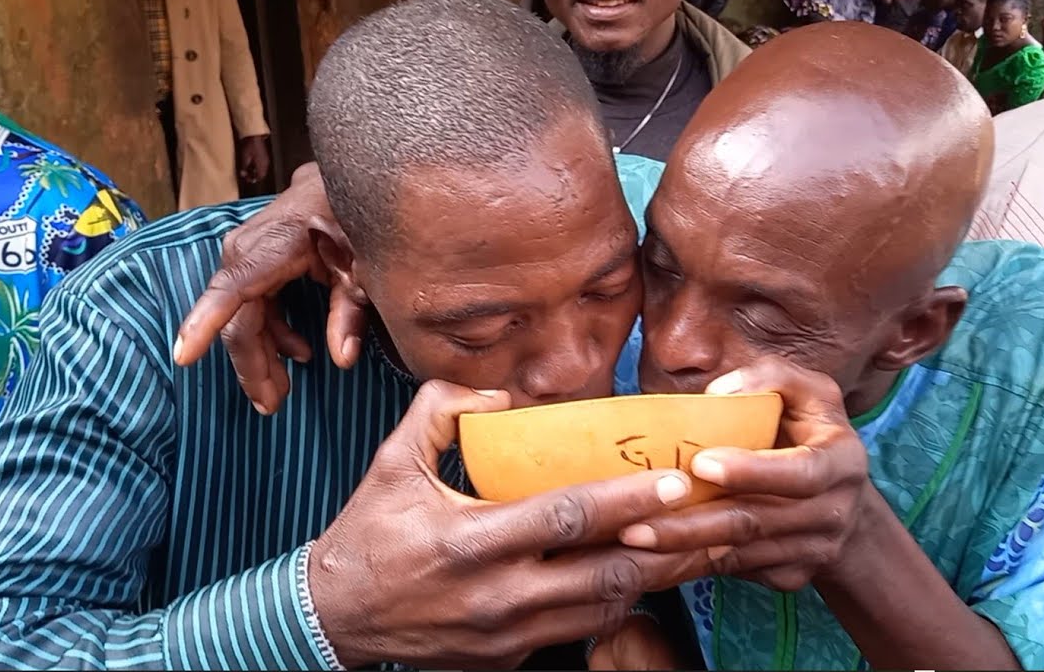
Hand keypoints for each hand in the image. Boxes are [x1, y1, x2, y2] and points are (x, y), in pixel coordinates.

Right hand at [173, 163, 364, 414]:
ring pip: (241, 316)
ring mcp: (247, 252)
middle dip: (252, 366)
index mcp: (275, 245)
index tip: (182, 356)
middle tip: (270, 405)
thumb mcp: (364, 267)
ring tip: (280, 392)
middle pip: (238, 318)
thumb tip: (340, 360)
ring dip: (260, 356)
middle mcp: (249, 247)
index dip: (204, 325)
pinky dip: (272, 333)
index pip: (232, 291)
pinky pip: (251, 305)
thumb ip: (352, 312)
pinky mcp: (253, 260)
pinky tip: (298, 353)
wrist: (347, 180)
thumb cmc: (356, 217)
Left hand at [238, 135, 270, 183]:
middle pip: (262, 174)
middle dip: (255, 176)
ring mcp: (266, 159)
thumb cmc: (250, 146)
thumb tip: (243, 175)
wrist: (254, 136)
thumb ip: (244, 168)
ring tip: (249, 170)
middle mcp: (265, 163)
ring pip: (263, 170)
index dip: (254, 179)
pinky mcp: (265, 156)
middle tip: (248, 176)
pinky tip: (252, 164)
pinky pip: (263, 165)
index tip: (248, 179)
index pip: (260, 176)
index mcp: (261, 165)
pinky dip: (258, 167)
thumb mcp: (245, 158)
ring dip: (256, 171)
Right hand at [310, 380, 713, 668]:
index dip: (628, 500)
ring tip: (686, 546)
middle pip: (605, 572)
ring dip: (648, 577)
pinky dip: (611, 602)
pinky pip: (578, 630)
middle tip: (707, 518)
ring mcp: (506, 634)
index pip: (569, 518)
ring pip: (601, 608)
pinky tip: (634, 576)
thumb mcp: (393, 463)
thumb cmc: (369, 536)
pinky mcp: (507, 657)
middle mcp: (497, 595)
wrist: (335, 616)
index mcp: (472, 541)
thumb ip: (440, 411)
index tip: (674, 482)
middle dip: (665, 546)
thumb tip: (498, 397)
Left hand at [618, 357, 869, 592]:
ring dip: (683, 549)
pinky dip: (695, 565)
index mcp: (840, 462)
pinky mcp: (791, 575)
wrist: (846, 503)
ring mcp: (813, 551)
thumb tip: (719, 393)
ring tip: (632, 539)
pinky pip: (738, 572)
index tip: (700, 463)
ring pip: (739, 554)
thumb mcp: (807, 391)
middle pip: (755, 522)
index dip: (751, 471)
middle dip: (692, 524)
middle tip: (636, 521)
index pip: (798, 473)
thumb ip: (770, 377)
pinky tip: (655, 559)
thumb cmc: (812, 432)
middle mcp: (832, 512)